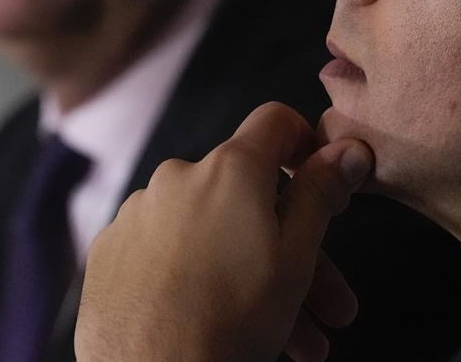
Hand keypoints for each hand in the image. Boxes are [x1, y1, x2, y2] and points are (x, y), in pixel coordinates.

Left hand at [75, 102, 374, 361]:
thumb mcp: (296, 257)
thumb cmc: (229, 322)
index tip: (326, 185)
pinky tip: (222, 322)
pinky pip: (169, 252)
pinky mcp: (112, 251)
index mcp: (229, 168)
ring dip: (253, 275)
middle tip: (329, 308)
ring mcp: (138, 213)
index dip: (307, 145)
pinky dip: (199, 278)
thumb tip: (348, 148)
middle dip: (295, 247)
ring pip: (213, 233)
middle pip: (249, 195)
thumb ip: (320, 193)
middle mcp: (177, 176)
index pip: (276, 121)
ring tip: (293, 340)